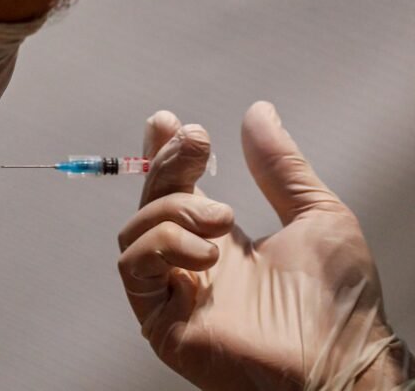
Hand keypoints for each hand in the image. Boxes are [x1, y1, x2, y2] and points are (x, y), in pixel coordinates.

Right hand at [117, 103, 412, 389]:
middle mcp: (192, 261)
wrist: (340, 360)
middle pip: (153, 201)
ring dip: (172, 210)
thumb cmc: (338, 300)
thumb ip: (282, 166)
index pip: (177, 189)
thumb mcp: (316, 214)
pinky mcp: (162, 319)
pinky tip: (204, 254)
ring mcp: (175, 290)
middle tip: (197, 143)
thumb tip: (259, 114)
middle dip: (167, 164)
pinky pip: (134, 269)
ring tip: (220, 220)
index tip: (166, 122)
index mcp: (221, 239)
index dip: (164, 155)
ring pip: (136, 230)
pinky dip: (161, 247)